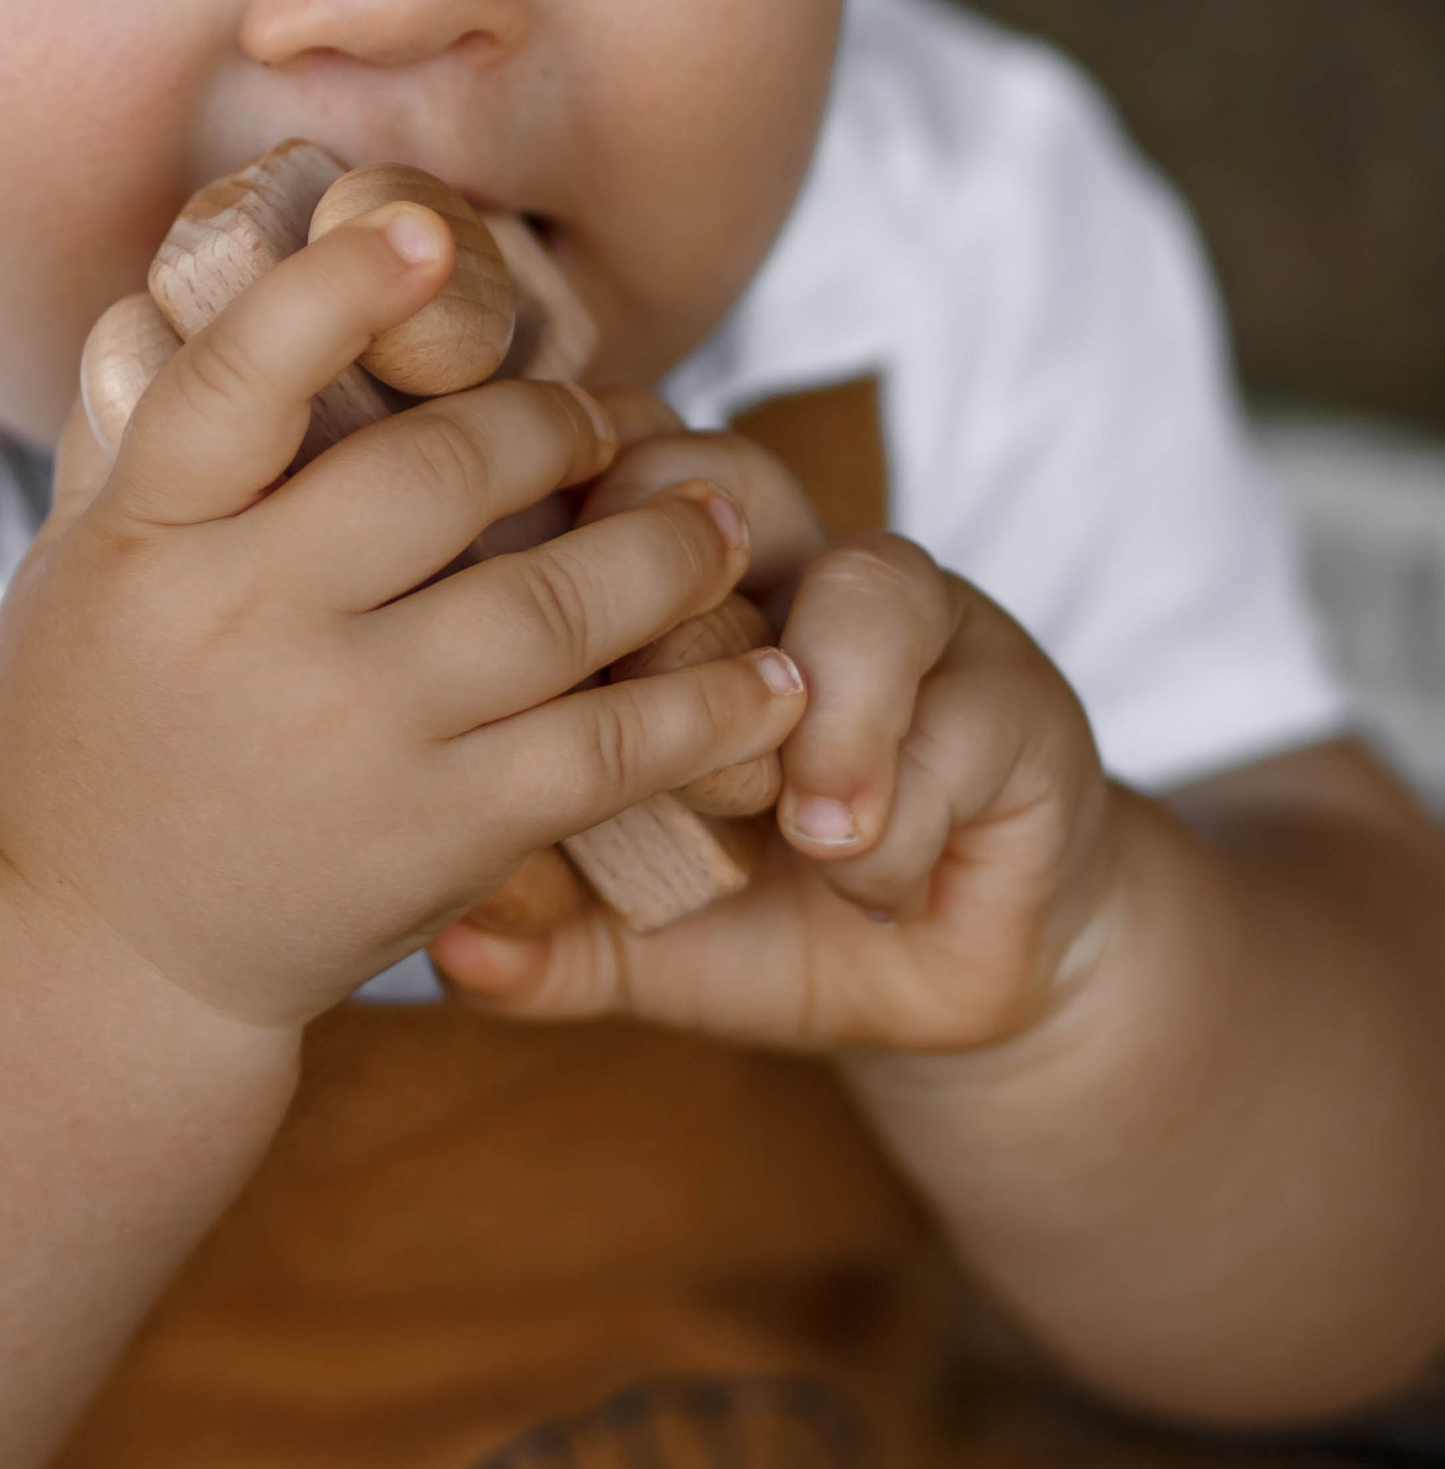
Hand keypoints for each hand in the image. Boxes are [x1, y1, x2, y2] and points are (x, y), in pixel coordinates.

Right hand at [0, 217, 808, 1032]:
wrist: (98, 961)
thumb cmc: (90, 733)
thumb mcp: (75, 573)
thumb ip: (135, 436)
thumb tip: (179, 272)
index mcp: (142, 538)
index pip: (236, 385)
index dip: (333, 298)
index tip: (423, 235)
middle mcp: (242, 624)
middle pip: (438, 477)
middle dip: (551, 425)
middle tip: (607, 417)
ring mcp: (347, 736)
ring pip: (547, 607)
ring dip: (661, 547)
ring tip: (720, 514)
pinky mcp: (432, 837)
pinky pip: (597, 751)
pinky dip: (702, 709)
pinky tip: (773, 679)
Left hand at [433, 423, 1115, 1056]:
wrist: (944, 987)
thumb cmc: (766, 922)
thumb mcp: (637, 940)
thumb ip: (549, 939)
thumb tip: (449, 959)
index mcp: (684, 599)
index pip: (607, 484)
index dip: (560, 529)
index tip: (513, 635)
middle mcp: (798, 575)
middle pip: (727, 481)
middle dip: (678, 596)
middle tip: (648, 717)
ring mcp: (924, 627)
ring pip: (866, 585)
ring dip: (822, 717)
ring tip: (807, 832)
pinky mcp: (1021, 704)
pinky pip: (956, 720)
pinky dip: (900, 813)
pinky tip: (869, 884)